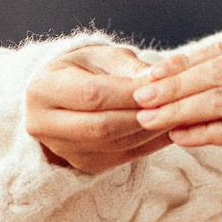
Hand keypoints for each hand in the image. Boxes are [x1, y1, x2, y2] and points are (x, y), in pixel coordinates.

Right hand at [25, 42, 173, 175]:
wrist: (64, 94)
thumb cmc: (84, 68)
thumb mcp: (101, 56)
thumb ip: (129, 66)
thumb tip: (159, 78)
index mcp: (42, 90)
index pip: (91, 95)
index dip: (129, 93)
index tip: (162, 83)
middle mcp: (43, 125)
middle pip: (102, 126)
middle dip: (143, 114)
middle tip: (176, 102)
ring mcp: (63, 150)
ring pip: (115, 144)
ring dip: (152, 130)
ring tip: (178, 113)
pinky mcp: (85, 165)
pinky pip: (124, 156)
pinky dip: (152, 143)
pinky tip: (172, 128)